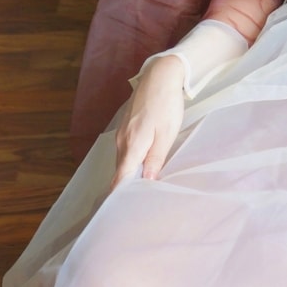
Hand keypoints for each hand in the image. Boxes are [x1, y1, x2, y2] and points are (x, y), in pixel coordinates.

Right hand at [110, 56, 185, 191]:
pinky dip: (131, 160)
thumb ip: (155, 158)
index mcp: (132, 145)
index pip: (120, 177)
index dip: (119, 194)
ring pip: (123, 160)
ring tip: (143, 186)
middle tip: (139, 203)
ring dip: (130, 173)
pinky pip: (125, 150)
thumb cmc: (166, 105)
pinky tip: (143, 163)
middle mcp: (122, 141)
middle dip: (127, 186)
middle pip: (120, 171)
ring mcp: (121, 133)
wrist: (160, 76)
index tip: (122, 210)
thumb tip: (147, 180)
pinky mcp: (125, 127)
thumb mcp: (166, 134)